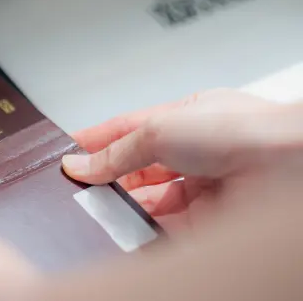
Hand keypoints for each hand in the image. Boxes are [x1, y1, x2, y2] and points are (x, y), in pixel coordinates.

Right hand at [62, 88, 301, 232]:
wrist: (286, 165)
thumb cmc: (241, 130)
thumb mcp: (157, 130)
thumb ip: (116, 151)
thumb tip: (81, 164)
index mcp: (184, 119)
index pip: (128, 131)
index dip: (96, 141)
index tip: (67, 154)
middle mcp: (195, 153)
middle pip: (136, 170)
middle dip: (107, 177)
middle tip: (79, 185)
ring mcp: (201, 188)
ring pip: (148, 201)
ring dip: (123, 205)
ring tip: (99, 207)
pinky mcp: (206, 223)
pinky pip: (164, 228)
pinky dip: (142, 229)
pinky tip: (125, 227)